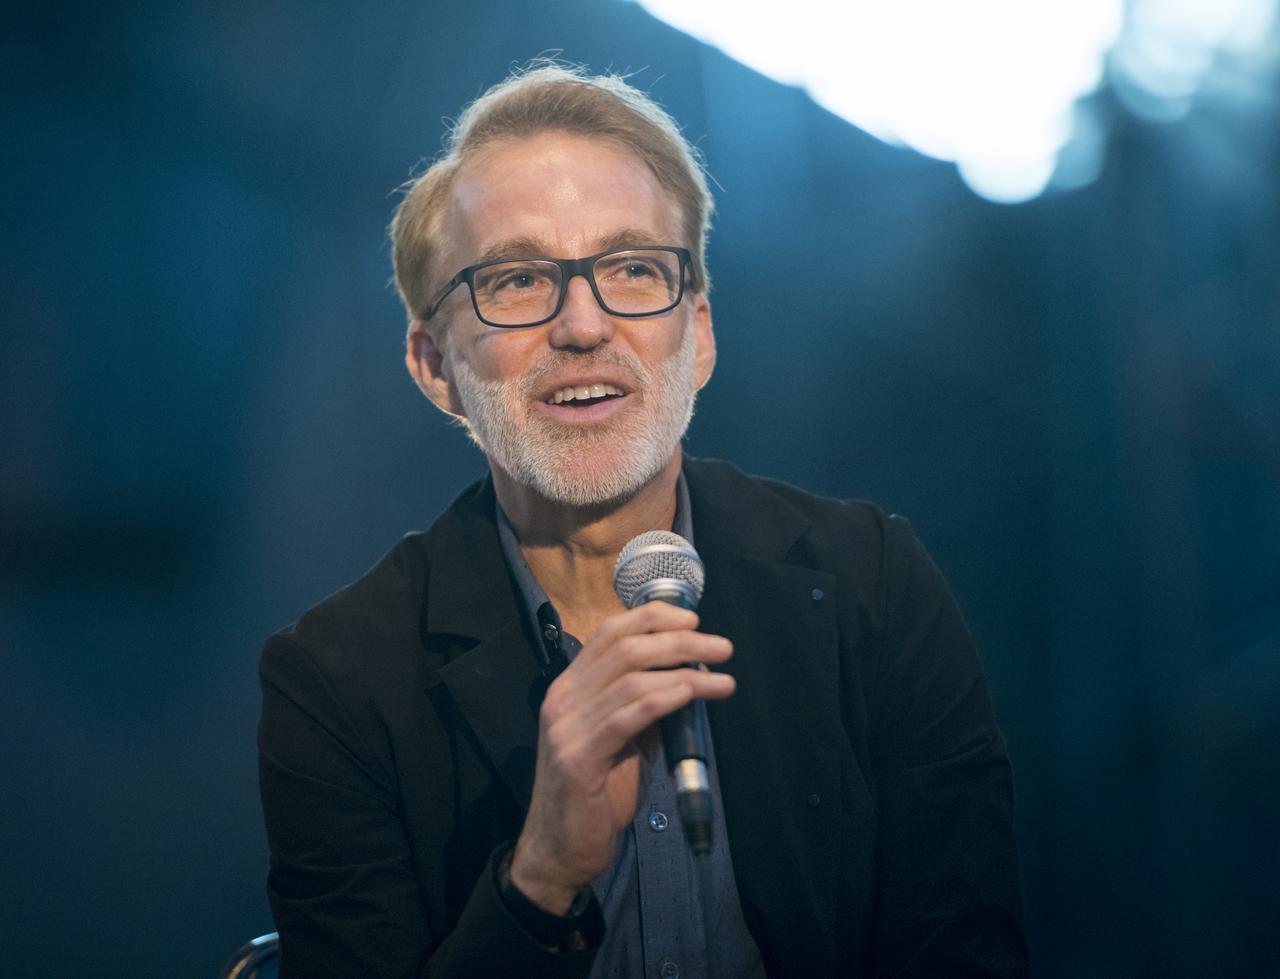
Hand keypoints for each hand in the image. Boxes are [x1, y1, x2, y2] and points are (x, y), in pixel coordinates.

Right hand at [509, 602, 734, 912]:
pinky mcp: (578, 757)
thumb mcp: (624, 742)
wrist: (560, 851)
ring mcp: (567, 726)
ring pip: (629, 677)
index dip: (653, 618)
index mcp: (571, 688)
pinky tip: (692, 694)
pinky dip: (664, 699)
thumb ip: (644, 707)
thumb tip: (686, 678)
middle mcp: (564, 698)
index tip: (693, 619)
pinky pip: (627, 716)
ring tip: (721, 677)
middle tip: (721, 647)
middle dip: (679, 640)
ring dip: (684, 670)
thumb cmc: (597, 797)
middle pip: (625, 647)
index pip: (610, 632)